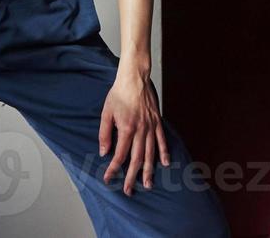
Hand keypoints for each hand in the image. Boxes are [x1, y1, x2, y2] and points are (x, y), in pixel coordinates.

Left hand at [99, 72, 170, 194]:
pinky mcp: (157, 121)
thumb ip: (104, 134)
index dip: (113, 169)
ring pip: (150, 153)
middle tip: (128, 191)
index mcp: (126, 128)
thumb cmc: (119, 93)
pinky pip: (161, 140)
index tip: (108, 179)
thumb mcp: (106, 113)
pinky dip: (164, 152)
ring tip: (148, 184)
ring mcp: (151, 126)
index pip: (119, 155)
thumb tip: (104, 152)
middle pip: (137, 159)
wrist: (135, 77)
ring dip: (149, 170)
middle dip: (132, 176)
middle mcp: (140, 130)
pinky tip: (165, 163)